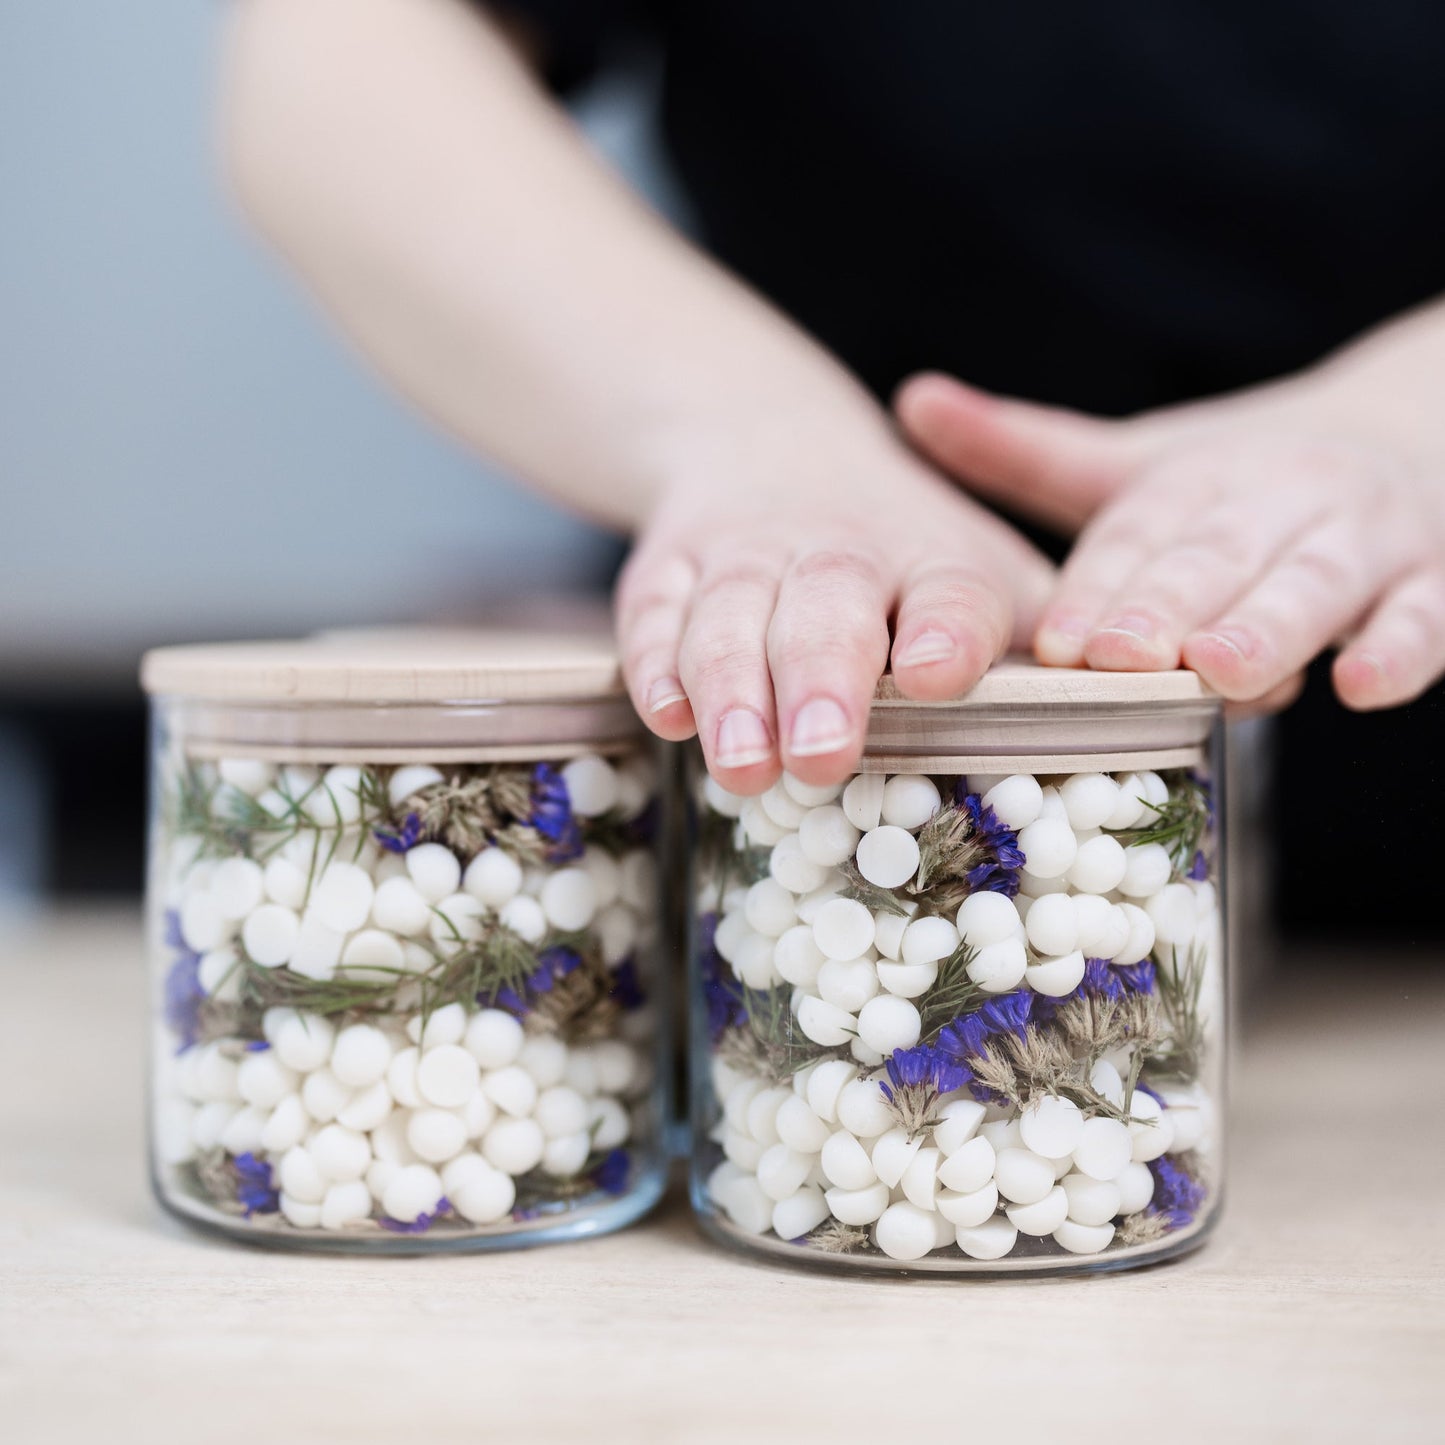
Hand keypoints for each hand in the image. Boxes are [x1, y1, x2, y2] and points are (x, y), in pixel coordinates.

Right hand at [615, 430, 1052, 792]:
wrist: (765, 440)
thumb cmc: (904, 552)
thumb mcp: (986, 576)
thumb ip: (1025, 649)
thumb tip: (1103, 736)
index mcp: (935, 559)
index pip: (949, 592)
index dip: (944, 630)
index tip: (939, 672)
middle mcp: (841, 552)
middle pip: (832, 606)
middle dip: (824, 677)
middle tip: (824, 754)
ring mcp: (748, 555)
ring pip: (737, 615)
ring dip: (734, 689)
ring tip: (741, 763)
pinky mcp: (673, 567)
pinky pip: (658, 612)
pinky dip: (657, 661)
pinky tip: (665, 714)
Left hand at [895, 373, 1444, 711]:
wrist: (1410, 435)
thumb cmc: (1237, 486)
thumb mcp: (1134, 467)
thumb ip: (1025, 452)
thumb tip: (909, 399)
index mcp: (1194, 480)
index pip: (1139, 534)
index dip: (1099, 587)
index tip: (1057, 638)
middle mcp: (1277, 500)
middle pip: (1217, 558)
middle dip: (1168, 607)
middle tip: (1119, 656)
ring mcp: (1362, 539)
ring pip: (1316, 583)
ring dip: (1271, 627)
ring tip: (1224, 672)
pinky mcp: (1432, 582)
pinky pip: (1425, 618)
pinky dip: (1400, 649)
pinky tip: (1361, 687)